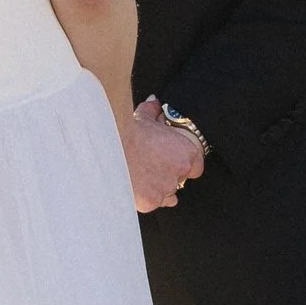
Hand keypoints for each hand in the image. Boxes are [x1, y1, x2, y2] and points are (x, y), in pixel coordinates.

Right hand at [127, 98, 204, 213]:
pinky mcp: (150, 201)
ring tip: (139, 176)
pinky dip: (144, 197)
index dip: (182, 164)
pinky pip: (152, 203)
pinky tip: (134, 187)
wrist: (109, 144)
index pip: (195, 166)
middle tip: (149, 166)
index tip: (171, 161)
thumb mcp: (144, 116)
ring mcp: (165, 188)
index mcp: (186, 152)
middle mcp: (180, 172)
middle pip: (178, 180)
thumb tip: (153, 102)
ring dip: (156, 187)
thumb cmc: (128, 129)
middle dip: (166, 175)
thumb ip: (153, 111)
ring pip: (165, 194)